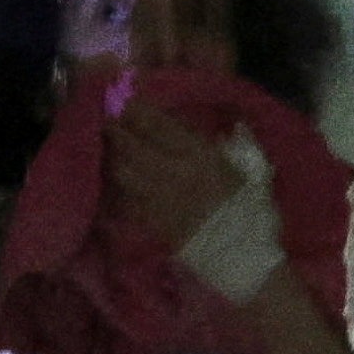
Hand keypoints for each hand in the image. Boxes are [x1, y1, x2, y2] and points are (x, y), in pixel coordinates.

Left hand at [103, 106, 234, 254]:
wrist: (240, 254)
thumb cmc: (248, 209)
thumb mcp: (242, 167)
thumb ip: (222, 145)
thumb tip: (211, 124)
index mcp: (199, 155)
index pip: (159, 126)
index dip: (137, 111)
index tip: (123, 99)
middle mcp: (173, 173)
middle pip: (133, 147)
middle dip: (116, 131)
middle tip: (105, 120)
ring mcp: (158, 198)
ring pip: (123, 172)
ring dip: (113, 158)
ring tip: (108, 148)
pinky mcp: (150, 220)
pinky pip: (125, 199)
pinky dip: (117, 187)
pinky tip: (114, 180)